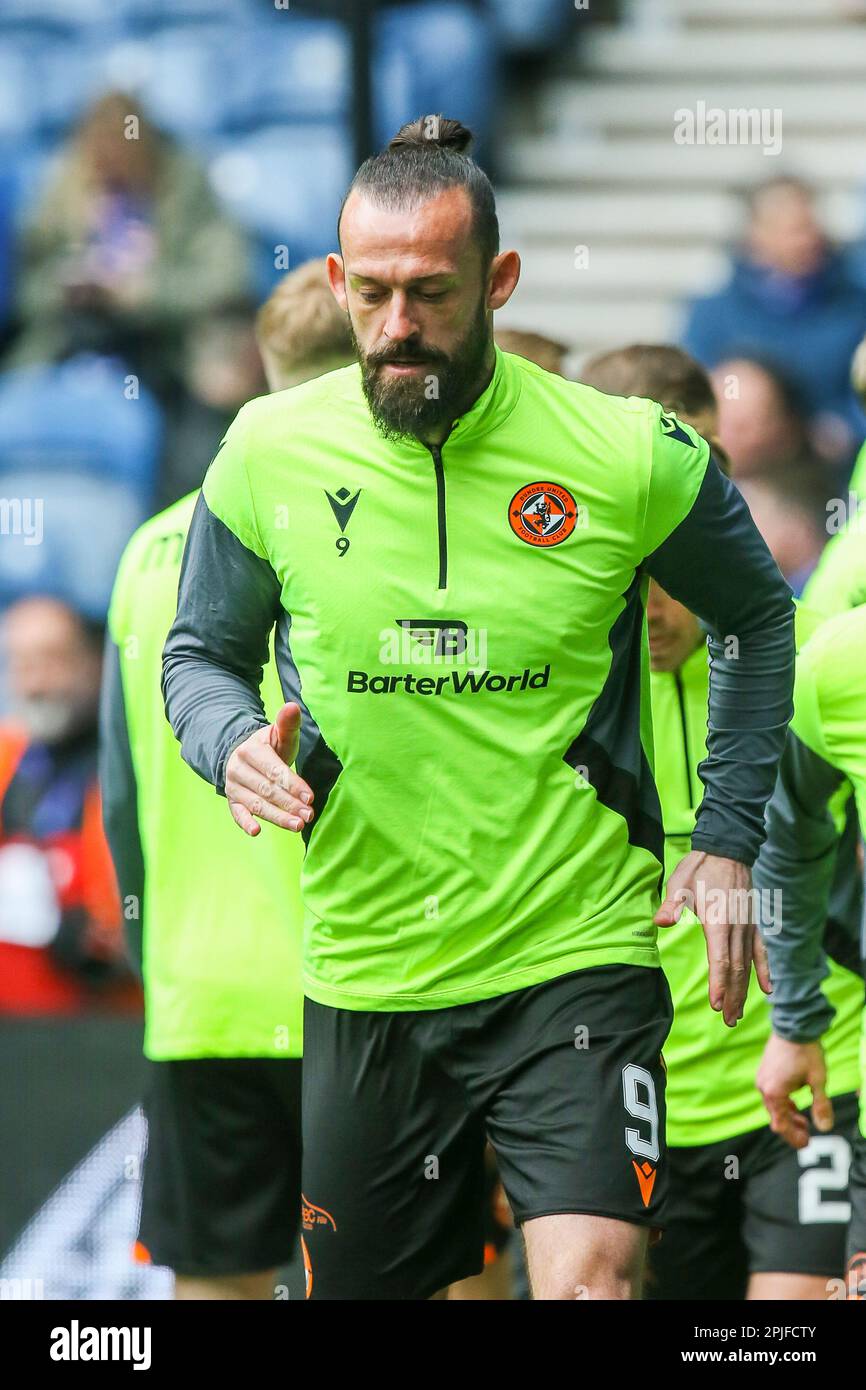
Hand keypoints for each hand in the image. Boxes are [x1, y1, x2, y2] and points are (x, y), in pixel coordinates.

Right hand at [224, 702, 313, 835]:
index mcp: (251, 751)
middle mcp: (238, 768)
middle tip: (309, 815)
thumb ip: (287, 724)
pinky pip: (237, 813)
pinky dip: (245, 823)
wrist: (242, 753)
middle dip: (289, 804)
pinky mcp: (232, 800)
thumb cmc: (269, 746)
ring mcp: (233, 786)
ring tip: (297, 826)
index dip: (292, 784)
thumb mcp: (279, 734)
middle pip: (267, 790)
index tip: (309, 797)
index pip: (274, 770)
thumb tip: (292, 706)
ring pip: (256, 804)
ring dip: (277, 817)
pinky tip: (256, 832)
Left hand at [655, 850, 770, 1026]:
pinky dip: (765, 970)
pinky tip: (769, 989)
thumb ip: (671, 905)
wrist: (727, 849)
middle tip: (728, 1021)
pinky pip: (760, 951)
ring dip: (744, 990)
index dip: (719, 984)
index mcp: (719, 921)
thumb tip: (659, 922)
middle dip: (732, 996)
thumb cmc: (700, 867)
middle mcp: (737, 928)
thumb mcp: (680, 883)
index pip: (720, 960)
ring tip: (738, 1014)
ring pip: (747, 965)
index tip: (718, 1005)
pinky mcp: (752, 924)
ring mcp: (747, 926)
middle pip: (736, 969)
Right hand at [756, 1033, 831, 1149]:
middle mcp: (764, 1087)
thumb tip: (825, 1127)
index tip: (806, 1143)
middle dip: (792, 1127)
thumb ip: (821, 1105)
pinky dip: (783, 1103)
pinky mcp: (765, 1072)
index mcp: (774, 1093)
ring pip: (774, 1106)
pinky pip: (772, 1095)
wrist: (794, 1025)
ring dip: (788, 1115)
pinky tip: (794, 1103)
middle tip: (807, 1136)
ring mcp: (762, 1079)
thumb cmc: (806, 1052)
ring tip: (804, 1121)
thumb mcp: (818, 1080)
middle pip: (776, 1117)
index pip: (781, 1125)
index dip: (793, 1137)